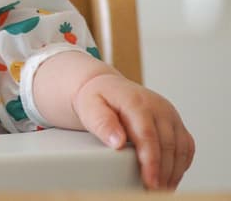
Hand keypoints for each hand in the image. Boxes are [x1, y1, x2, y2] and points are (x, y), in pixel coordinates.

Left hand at [73, 73, 193, 189]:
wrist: (105, 86)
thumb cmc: (96, 98)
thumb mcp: (90, 107)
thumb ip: (102, 123)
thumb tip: (117, 141)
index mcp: (136, 102)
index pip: (148, 135)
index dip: (151, 161)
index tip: (150, 181)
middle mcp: (158, 107)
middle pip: (167, 145)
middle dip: (163, 172)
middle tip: (154, 192)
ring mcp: (169, 115)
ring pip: (181, 147)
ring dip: (174, 172)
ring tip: (161, 189)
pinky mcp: (175, 123)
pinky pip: (186, 146)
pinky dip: (181, 164)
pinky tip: (170, 177)